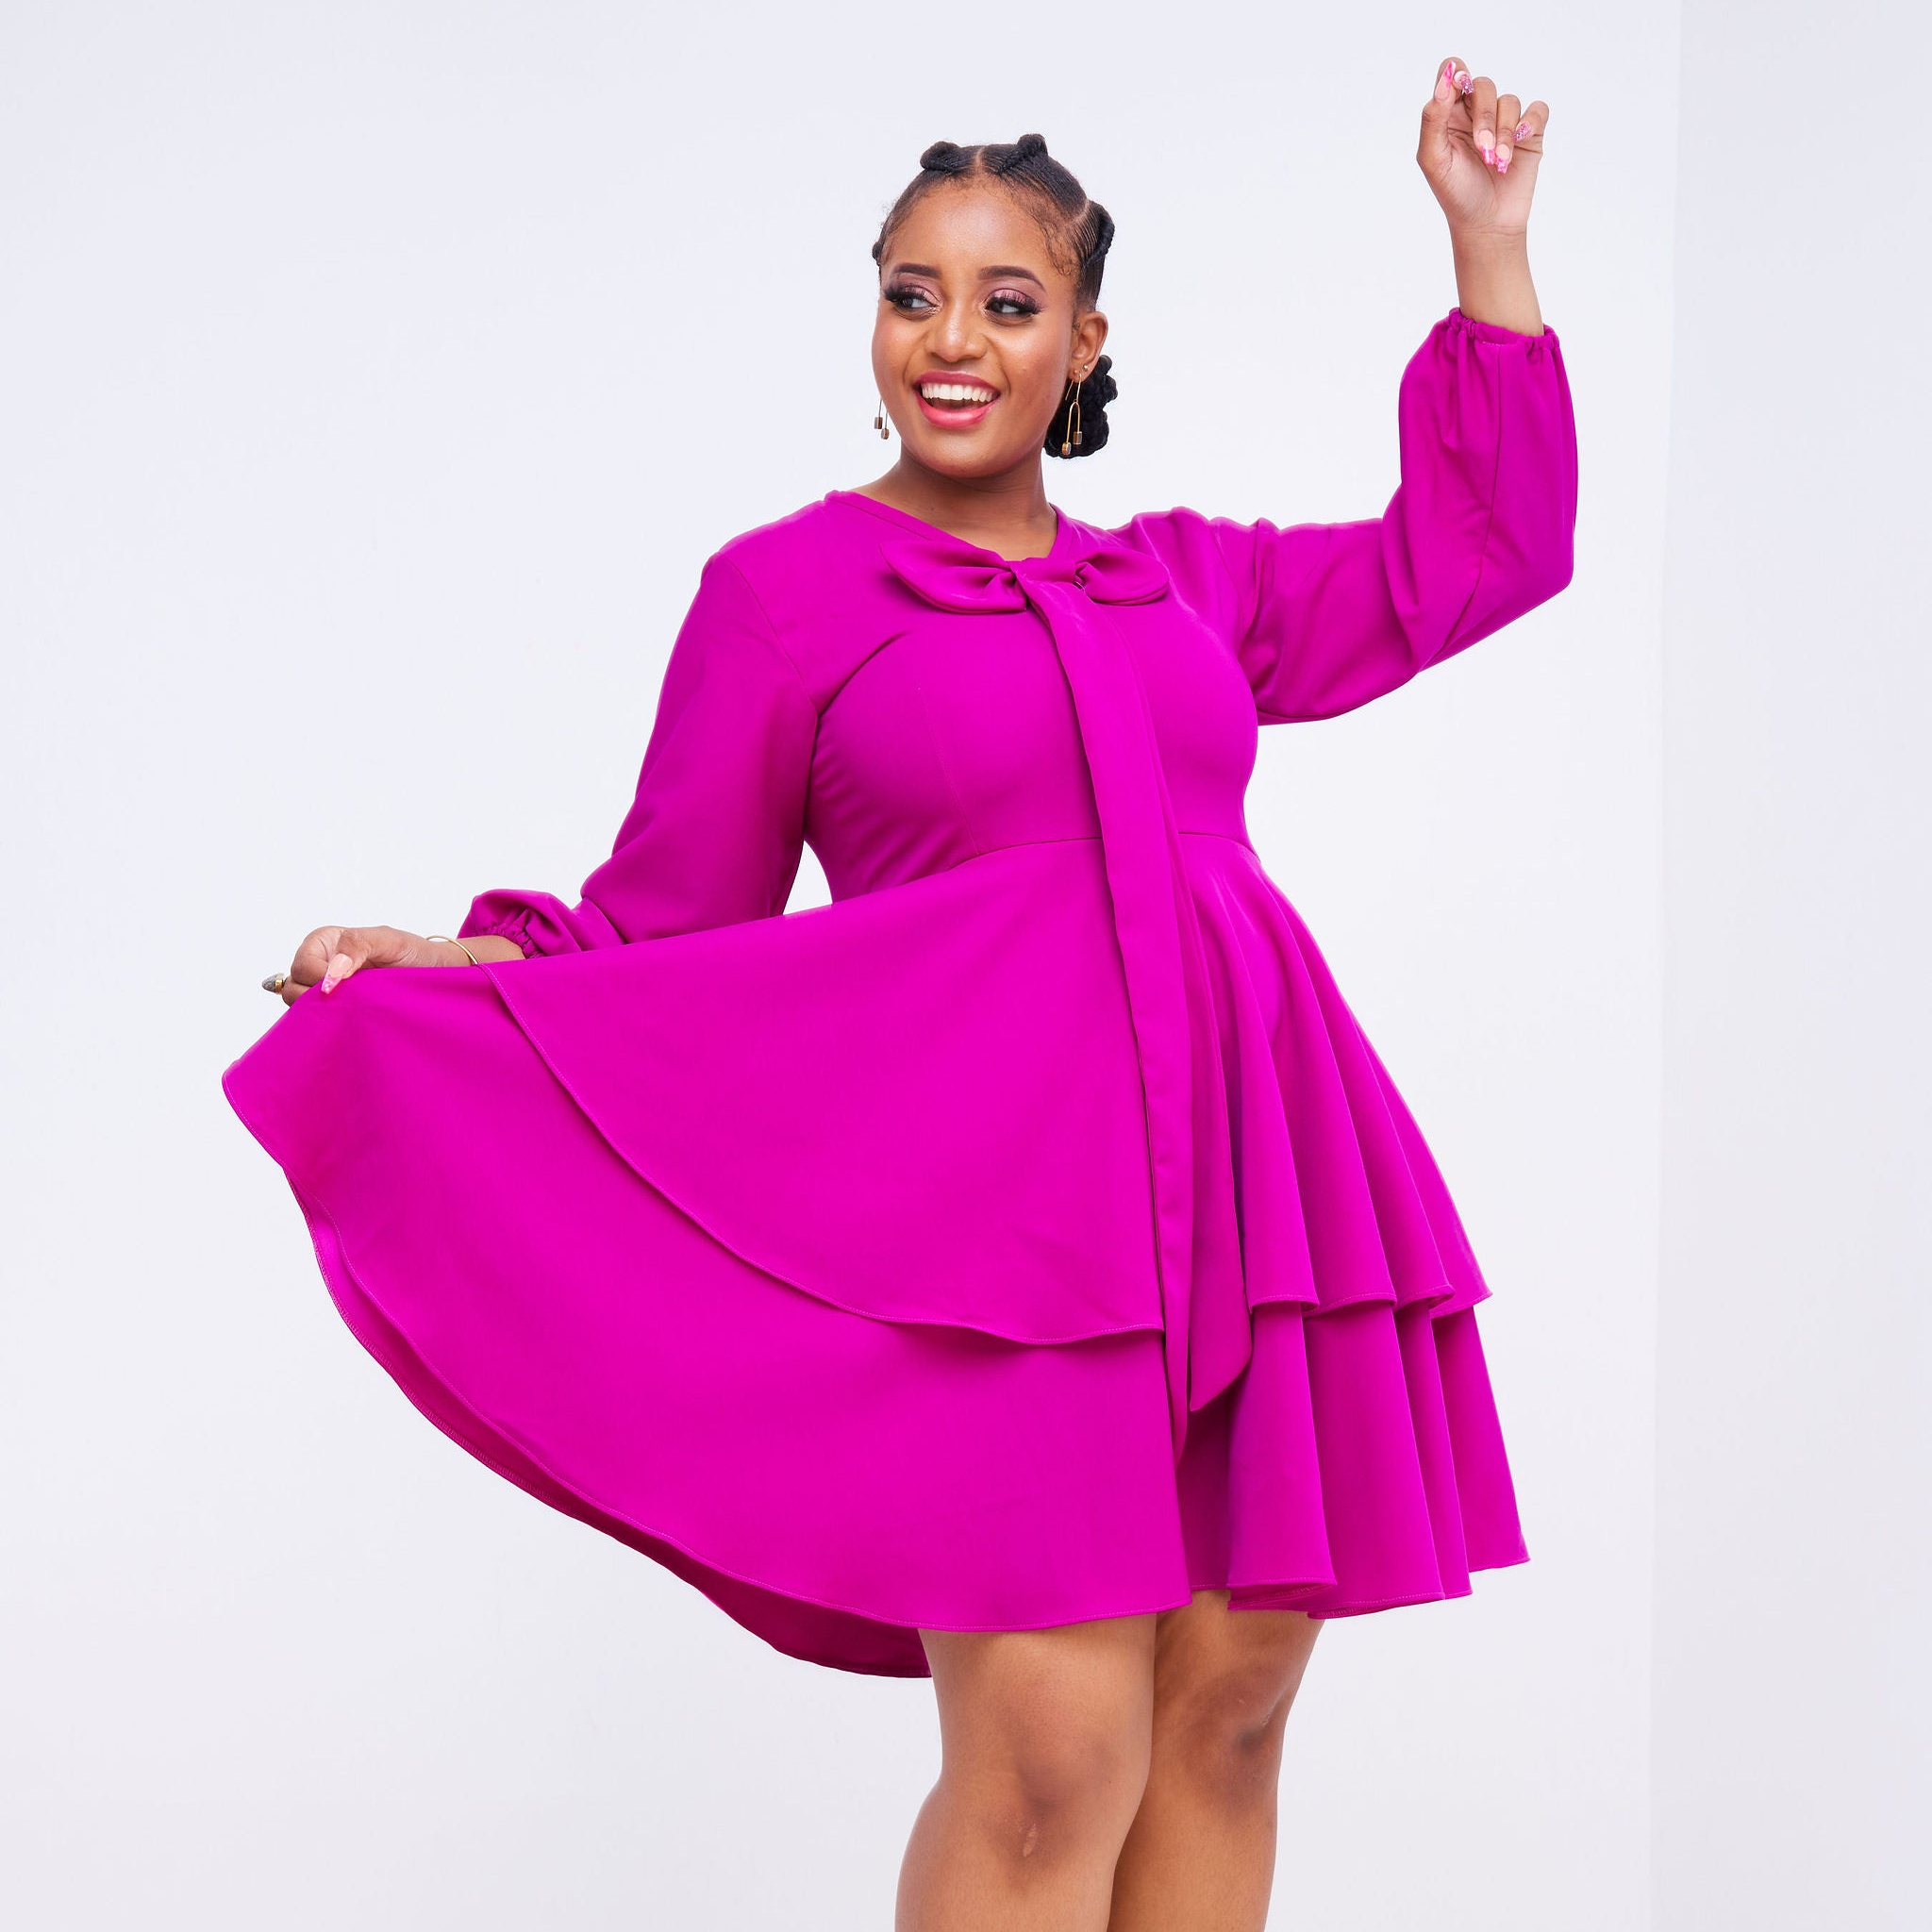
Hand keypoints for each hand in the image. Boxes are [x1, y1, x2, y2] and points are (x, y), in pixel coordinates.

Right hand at [275, 924, 469, 1004]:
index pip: (300, 966)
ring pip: (300, 1008)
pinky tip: (345, 1023)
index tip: (342, 986)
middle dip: (315, 998)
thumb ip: (357, 945)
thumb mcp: (388, 940)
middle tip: (348, 1000)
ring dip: (321, 1013)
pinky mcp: (336, 1012)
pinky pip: (316, 1023)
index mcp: (325, 943)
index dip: (317, 978)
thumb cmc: (413, 953)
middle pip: (293, 987)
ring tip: (351, 1010)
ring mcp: (326, 990)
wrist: (436, 976)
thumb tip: (332, 973)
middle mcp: (320, 965)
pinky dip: (325, 1025)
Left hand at [1417, 55, 1548, 243]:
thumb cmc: (1455, 194)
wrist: (1486, 224)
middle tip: (1482, 146)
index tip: (1460, 90)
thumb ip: (1432, 118)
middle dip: (1484, 115)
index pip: (1453, 72)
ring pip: (1509, 100)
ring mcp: (1504, 121)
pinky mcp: (1529, 132)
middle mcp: (1476, 113)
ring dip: (1504, 131)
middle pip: (1483, 84)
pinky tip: (1520, 144)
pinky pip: (1537, 108)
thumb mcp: (1434, 159)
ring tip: (1497, 162)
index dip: (1457, 73)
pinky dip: (1530, 123)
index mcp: (1449, 115)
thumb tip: (1446, 79)